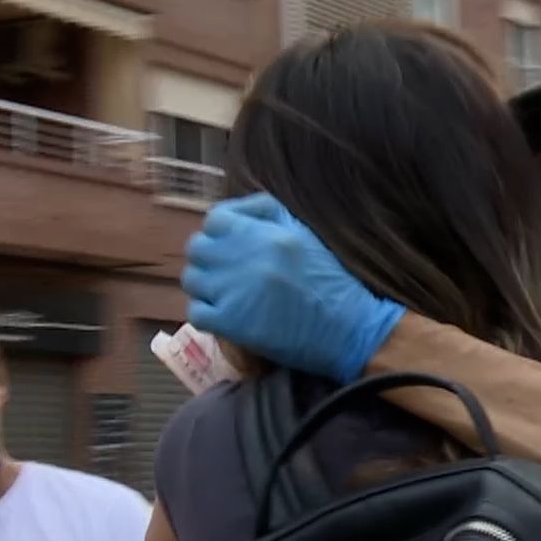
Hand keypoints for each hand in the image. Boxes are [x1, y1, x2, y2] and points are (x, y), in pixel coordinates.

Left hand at [182, 194, 405, 383]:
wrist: (348, 329)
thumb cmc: (331, 281)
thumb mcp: (304, 233)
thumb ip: (268, 215)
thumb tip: (236, 212)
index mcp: (264, 233)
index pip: (215, 220)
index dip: (218, 233)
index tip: (229, 247)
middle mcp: (245, 256)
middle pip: (197, 249)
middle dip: (209, 260)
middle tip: (226, 275)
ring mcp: (234, 290)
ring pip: (192, 280)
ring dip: (206, 288)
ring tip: (226, 297)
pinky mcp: (231, 322)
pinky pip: (196, 312)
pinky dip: (207, 315)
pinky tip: (225, 318)